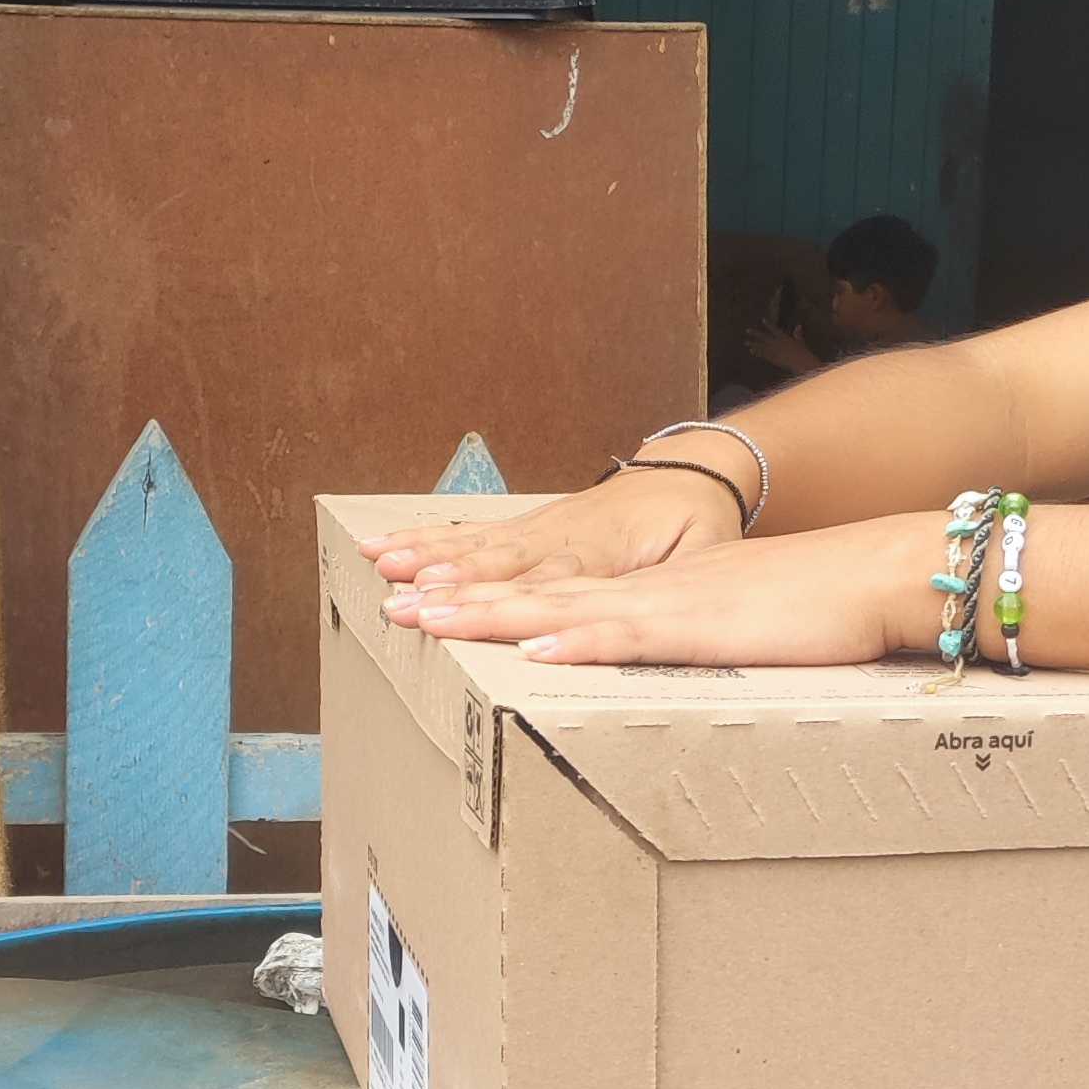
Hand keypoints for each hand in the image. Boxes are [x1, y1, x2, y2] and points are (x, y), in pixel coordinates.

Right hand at [367, 457, 749, 594]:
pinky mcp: (524, 524)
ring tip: (381, 569)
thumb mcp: (707, 553)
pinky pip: (469, 534)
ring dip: (425, 560)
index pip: (554, 582)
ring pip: (476, 546)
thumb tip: (656, 613)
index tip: (470, 616)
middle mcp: (563, 536)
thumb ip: (679, 583)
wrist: (689, 472)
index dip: (513, 602)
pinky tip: (384, 546)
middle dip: (450, 588)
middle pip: (501, 566)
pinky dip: (425, 541)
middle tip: (405, 606)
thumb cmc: (698, 523)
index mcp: (609, 551)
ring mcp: (539, 527)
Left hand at [387, 514, 925, 668]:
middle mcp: (648, 591)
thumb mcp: (742, 633)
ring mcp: (671, 604)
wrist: (881, 571)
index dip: (491, 598)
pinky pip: (628, 633)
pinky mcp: (703, 625)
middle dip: (461, 601)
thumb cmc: (824, 610)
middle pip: (538, 592)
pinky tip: (530, 646)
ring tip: (427, 619)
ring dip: (492, 613)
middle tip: (391, 606)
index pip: (556, 594)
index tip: (430, 604)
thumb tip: (671, 677)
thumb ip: (700, 649)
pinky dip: (576, 639)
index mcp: (654, 594)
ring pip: (563, 606)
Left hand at [743, 318, 822, 376]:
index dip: (768, 324)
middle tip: (747, 330)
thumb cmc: (802, 352)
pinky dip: (757, 352)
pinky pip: (763, 354)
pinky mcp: (772, 358)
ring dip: (753, 344)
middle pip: (763, 337)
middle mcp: (776, 342)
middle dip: (755, 333)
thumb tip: (799, 326)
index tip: (762, 320)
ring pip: (761, 346)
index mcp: (784, 337)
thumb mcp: (800, 342)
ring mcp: (773, 351)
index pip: (774, 329)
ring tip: (746, 342)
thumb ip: (798, 334)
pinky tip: (751, 351)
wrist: (800, 362)